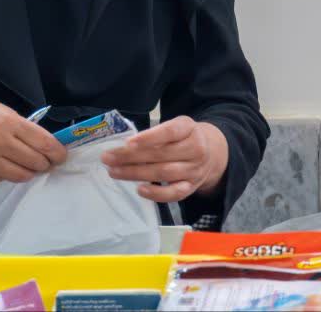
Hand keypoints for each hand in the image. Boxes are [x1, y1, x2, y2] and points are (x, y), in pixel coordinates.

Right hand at [0, 95, 66, 184]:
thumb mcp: (1, 111)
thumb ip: (22, 127)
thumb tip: (45, 146)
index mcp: (8, 122)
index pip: (43, 143)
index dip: (57, 153)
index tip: (62, 157)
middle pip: (34, 162)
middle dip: (44, 164)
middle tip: (45, 163)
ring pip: (20, 176)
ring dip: (27, 172)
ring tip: (26, 166)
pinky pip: (0, 180)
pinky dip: (5, 175)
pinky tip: (0, 164)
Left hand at [101, 116, 228, 203]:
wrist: (212, 152)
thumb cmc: (185, 137)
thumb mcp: (176, 126)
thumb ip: (156, 133)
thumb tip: (124, 145)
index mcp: (188, 128)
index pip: (169, 132)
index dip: (148, 138)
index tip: (127, 143)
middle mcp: (195, 149)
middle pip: (160, 154)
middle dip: (130, 157)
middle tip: (108, 158)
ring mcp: (194, 170)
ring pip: (163, 173)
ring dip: (136, 174)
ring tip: (114, 172)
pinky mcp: (192, 187)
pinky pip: (174, 194)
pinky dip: (156, 194)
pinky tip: (140, 189)